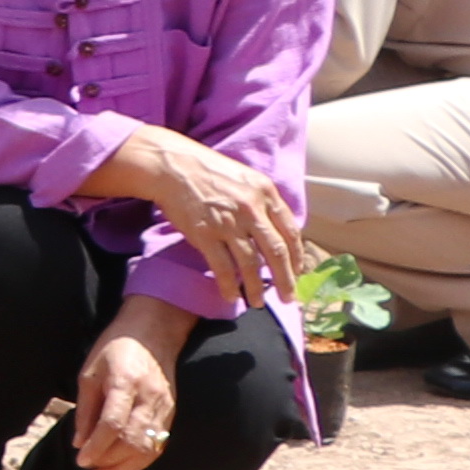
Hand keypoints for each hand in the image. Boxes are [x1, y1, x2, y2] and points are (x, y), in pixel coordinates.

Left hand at [69, 309, 182, 469]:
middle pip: (132, 440)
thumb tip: (79, 442)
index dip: (96, 447)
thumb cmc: (115, 349)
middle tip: (87, 467)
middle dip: (108, 460)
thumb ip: (86, 409)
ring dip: (124, 467)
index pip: (112, 425)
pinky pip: (159, 445)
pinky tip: (122, 466)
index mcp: (125, 383)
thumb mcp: (90, 372)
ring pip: (148, 448)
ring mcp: (164, 406)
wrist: (154, 333)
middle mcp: (148, 397)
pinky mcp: (171, 412)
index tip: (81, 460)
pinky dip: (140, 461)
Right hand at [90, 125, 310, 307]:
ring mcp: (228, 222)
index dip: (296, 256)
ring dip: (257, 288)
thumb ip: (262, 202)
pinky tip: (231, 296)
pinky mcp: (205, 234)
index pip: (290, 231)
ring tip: (258, 303)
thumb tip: (275, 230)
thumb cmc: (208, 171)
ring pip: (251, 264)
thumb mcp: (245, 178)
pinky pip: (223, 267)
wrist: (172, 165)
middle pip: (276, 252)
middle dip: (285, 280)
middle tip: (288, 299)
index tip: (297, 273)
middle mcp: (251, 208)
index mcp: (265, 193)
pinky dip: (229, 285)